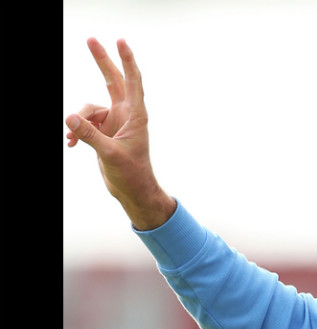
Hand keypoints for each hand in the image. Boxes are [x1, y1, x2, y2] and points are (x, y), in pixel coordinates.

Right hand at [66, 38, 175, 229]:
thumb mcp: (109, 154)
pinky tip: (70, 144)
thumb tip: (70, 118)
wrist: (132, 190)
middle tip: (91, 39)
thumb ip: (89, 136)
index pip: (132, 81)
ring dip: (78, 121)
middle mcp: (126, 114)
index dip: (127, 60)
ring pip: (89, 108)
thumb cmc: (131, 174)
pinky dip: (76, 131)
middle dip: (101, 61)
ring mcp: (114, 121)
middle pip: (112, 80)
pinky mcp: (104, 131)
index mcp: (136, 115)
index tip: (120, 41)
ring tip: (71, 140)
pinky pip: (84, 122)